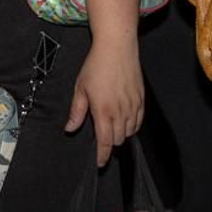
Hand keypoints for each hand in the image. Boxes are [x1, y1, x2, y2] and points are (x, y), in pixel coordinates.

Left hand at [65, 36, 143, 165]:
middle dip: (109, 143)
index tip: (99, 162)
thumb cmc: (96, 66)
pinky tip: (123, 120)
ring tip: (110, 127)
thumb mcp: (80, 88)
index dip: (102, 155)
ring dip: (120, 134)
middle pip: (118, 139)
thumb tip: (70, 128)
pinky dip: (131, 126)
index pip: (105, 142)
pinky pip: (138, 121)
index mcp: (104, 111)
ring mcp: (133, 106)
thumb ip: (76, 112)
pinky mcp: (142, 100)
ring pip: (129, 132)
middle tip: (100, 137)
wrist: (117, 49)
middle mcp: (121, 112)